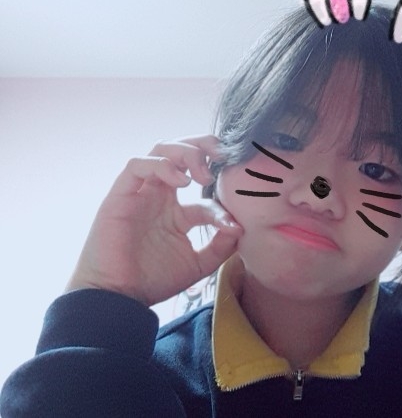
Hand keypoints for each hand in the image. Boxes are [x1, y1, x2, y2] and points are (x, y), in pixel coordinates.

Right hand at [66, 135, 242, 305]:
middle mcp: (159, 197)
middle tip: (223, 157)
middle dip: (205, 147)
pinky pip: (137, 165)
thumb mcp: (197, 265)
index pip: (206, 194)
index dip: (224, 202)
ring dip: (186, 152)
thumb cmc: (151, 281)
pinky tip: (181, 182)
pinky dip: (162, 165)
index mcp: (176, 212)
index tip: (234, 222)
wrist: (118, 298)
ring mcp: (140, 193)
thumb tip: (240, 227)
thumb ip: (220, 247)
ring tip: (202, 174)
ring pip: (161, 149)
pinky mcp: (120, 195)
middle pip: (181, 153)